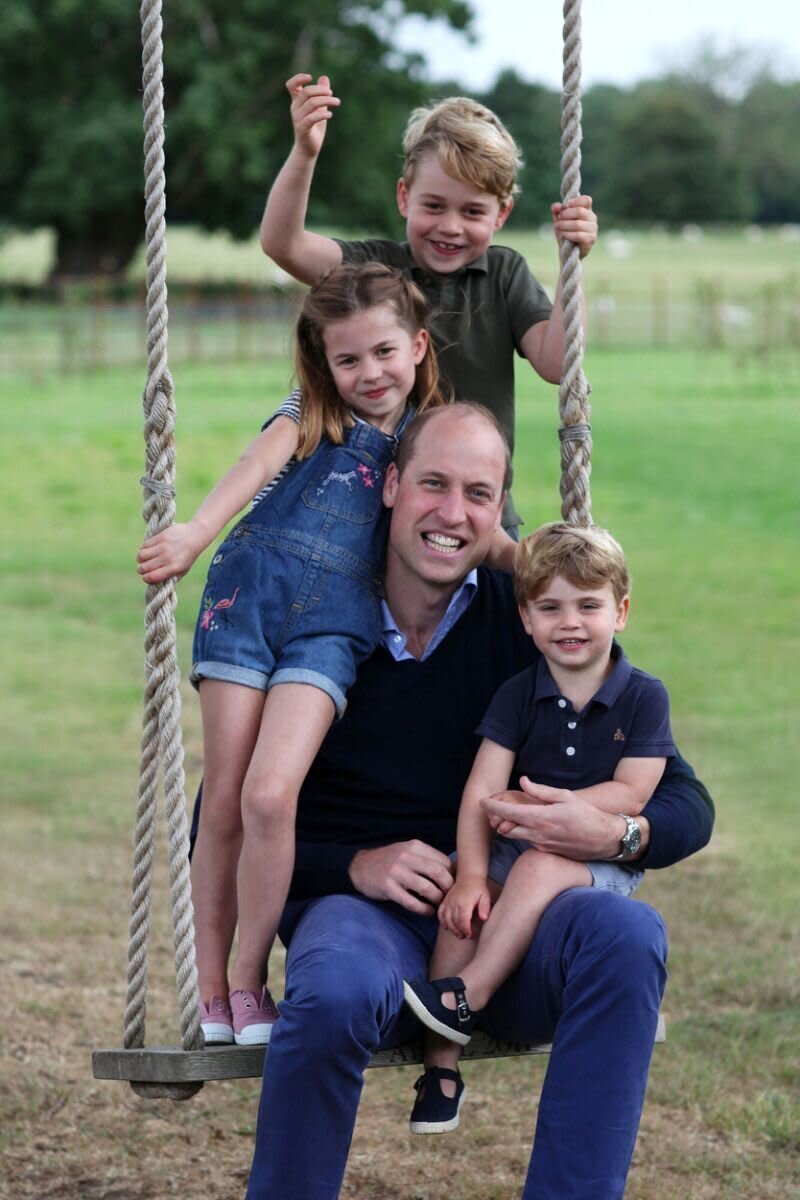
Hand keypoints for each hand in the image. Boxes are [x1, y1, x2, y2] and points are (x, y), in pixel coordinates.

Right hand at [137, 522, 205, 582]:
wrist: (195, 536)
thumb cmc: (188, 555)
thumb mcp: (183, 570)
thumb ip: (171, 577)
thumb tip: (157, 583)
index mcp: (173, 568)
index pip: (151, 577)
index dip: (146, 579)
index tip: (147, 577)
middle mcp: (167, 558)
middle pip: (144, 567)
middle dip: (141, 570)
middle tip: (143, 568)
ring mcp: (163, 547)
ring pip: (141, 556)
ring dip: (140, 559)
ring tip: (143, 559)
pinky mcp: (160, 537)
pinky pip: (144, 545)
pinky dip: (143, 549)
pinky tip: (147, 550)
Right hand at [286, 73, 339, 158]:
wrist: (309, 149)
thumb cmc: (314, 127)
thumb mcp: (319, 108)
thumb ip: (321, 94)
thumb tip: (324, 77)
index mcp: (297, 102)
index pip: (291, 85)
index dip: (298, 78)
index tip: (310, 77)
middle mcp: (295, 108)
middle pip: (306, 92)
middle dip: (321, 90)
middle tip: (332, 94)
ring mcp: (297, 119)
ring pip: (311, 103)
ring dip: (326, 101)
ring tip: (337, 102)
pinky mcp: (302, 129)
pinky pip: (312, 118)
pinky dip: (322, 114)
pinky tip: (330, 115)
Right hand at [348, 840, 453, 914]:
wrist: (361, 867)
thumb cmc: (390, 861)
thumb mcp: (408, 852)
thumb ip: (427, 858)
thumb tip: (454, 871)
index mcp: (415, 846)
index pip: (443, 861)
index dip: (453, 875)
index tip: (456, 886)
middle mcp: (406, 857)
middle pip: (438, 873)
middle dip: (448, 888)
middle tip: (451, 898)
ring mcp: (396, 872)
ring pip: (426, 888)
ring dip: (437, 900)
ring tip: (439, 906)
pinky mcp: (388, 887)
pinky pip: (411, 901)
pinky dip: (423, 909)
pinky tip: (428, 912)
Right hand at [438, 875, 491, 938]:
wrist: (469, 876)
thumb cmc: (479, 888)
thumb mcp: (485, 897)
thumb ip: (485, 908)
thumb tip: (484, 918)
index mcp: (465, 903)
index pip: (463, 920)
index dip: (466, 930)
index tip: (470, 935)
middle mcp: (454, 903)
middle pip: (454, 922)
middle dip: (459, 931)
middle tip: (465, 936)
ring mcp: (448, 902)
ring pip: (446, 919)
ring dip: (451, 929)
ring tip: (458, 934)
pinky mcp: (445, 901)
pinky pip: (440, 913)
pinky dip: (442, 921)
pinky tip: (447, 927)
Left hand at [482, 777, 621, 859]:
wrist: (604, 839)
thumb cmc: (586, 814)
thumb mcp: (565, 796)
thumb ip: (540, 791)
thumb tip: (522, 781)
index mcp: (540, 817)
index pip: (507, 812)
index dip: (491, 806)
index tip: (482, 801)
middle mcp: (537, 834)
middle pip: (504, 827)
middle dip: (495, 818)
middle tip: (492, 808)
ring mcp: (540, 845)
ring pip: (514, 836)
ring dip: (507, 826)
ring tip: (506, 814)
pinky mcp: (545, 851)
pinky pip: (527, 841)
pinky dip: (521, 832)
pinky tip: (527, 824)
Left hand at [551, 194, 597, 258]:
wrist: (568, 253)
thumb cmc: (565, 233)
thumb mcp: (559, 220)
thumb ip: (557, 211)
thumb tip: (556, 206)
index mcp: (586, 210)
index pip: (586, 200)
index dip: (575, 201)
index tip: (565, 206)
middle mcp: (592, 218)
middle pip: (580, 211)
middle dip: (566, 214)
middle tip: (558, 219)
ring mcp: (593, 229)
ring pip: (578, 224)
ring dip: (565, 225)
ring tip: (557, 227)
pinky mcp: (591, 239)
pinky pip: (579, 235)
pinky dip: (568, 234)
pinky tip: (563, 234)